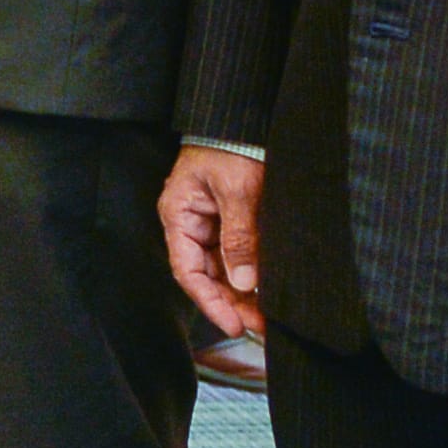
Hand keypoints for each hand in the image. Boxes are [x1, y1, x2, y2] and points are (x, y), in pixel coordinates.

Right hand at [157, 143, 265, 339]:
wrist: (246, 119)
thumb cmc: (233, 146)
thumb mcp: (237, 191)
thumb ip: (239, 237)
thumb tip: (243, 281)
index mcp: (179, 216)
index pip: (188, 271)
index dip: (210, 301)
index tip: (233, 324)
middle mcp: (192, 225)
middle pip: (208, 275)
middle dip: (232, 303)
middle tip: (261, 327)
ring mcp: (212, 224)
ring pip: (225, 270)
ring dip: (244, 293)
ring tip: (268, 317)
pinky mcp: (233, 220)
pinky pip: (239, 255)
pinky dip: (252, 274)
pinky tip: (268, 292)